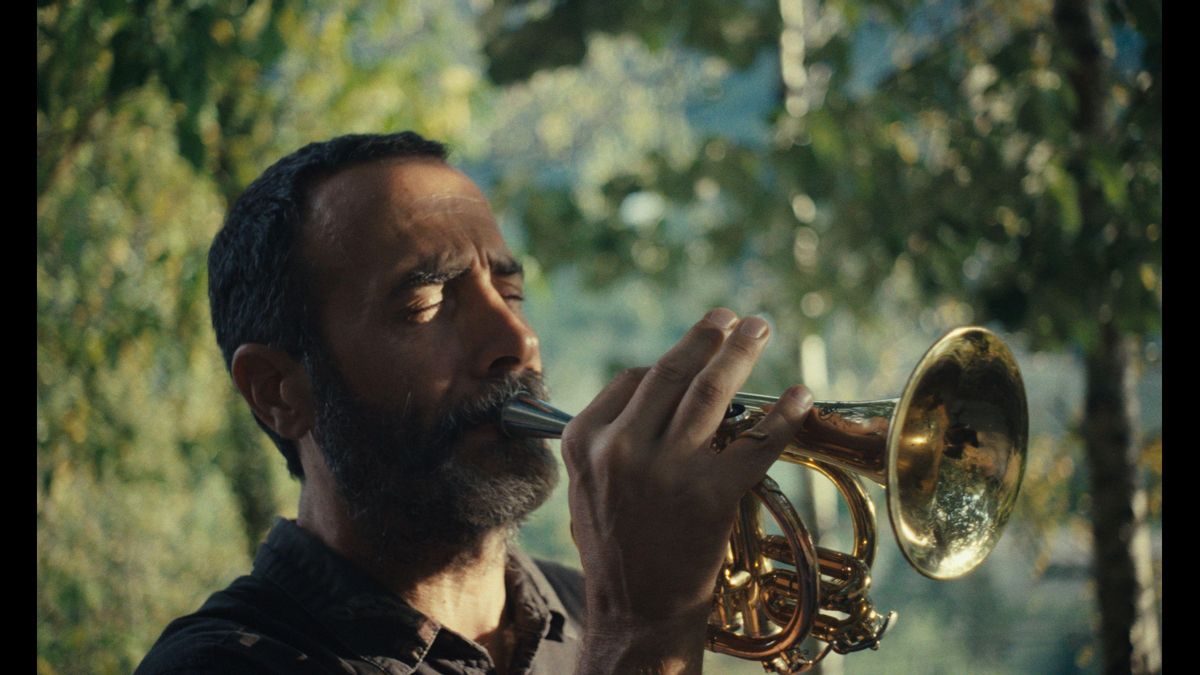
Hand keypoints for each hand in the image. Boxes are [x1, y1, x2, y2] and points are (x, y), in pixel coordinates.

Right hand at [562, 308, 813, 673]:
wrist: (637, 612)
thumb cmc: (615, 550)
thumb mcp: (587, 487)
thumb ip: (609, 439)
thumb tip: (648, 390)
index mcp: (587, 440)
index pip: (634, 379)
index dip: (671, 361)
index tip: (697, 348)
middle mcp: (623, 448)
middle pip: (673, 372)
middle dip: (708, 336)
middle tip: (732, 317)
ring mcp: (668, 470)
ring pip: (711, 392)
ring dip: (740, 352)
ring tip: (758, 329)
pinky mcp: (711, 495)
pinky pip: (755, 441)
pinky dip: (782, 414)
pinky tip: (798, 395)